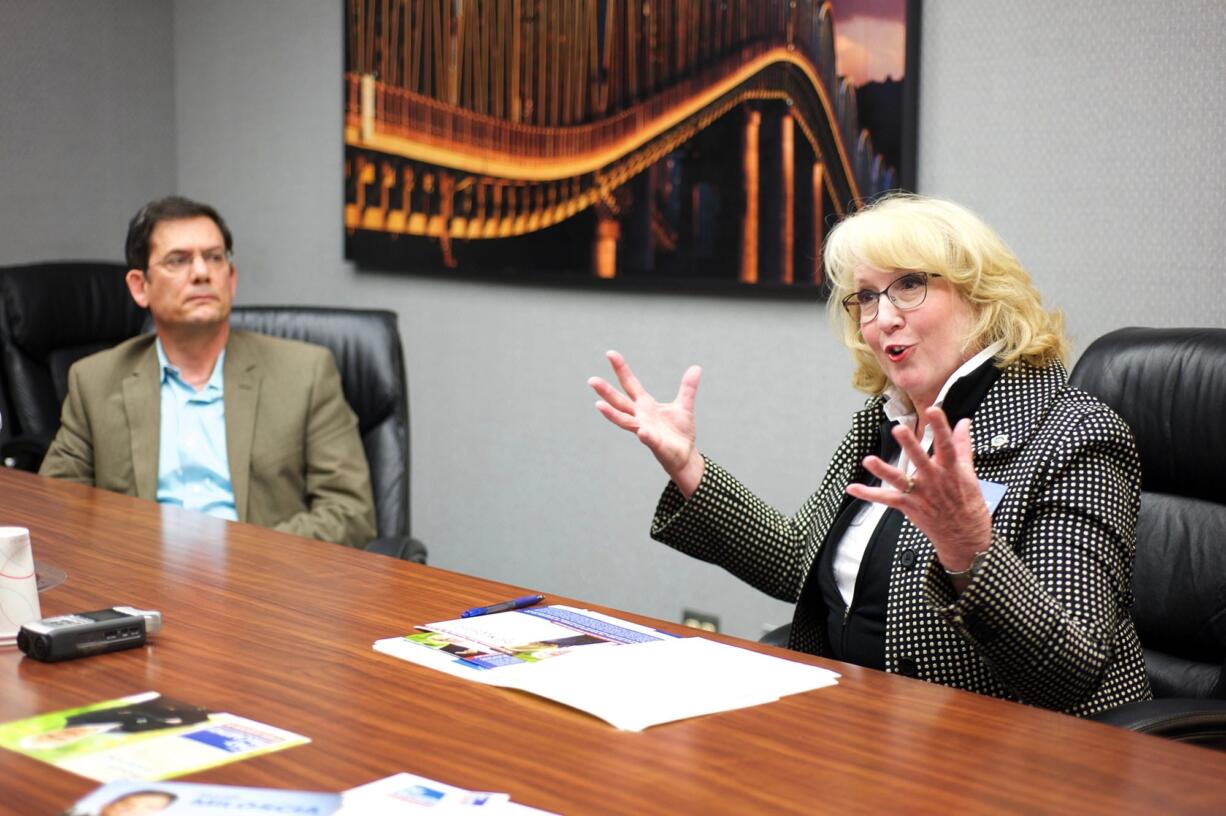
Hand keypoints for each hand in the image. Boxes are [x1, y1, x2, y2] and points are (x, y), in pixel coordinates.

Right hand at [588, 350, 704, 495]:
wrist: (685, 455)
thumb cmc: (679, 432)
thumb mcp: (684, 406)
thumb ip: (687, 388)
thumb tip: (696, 367)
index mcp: (645, 405)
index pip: (630, 384)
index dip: (621, 369)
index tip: (610, 354)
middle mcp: (640, 417)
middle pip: (619, 402)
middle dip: (606, 391)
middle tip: (592, 380)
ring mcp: (645, 430)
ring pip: (624, 421)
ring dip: (611, 413)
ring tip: (599, 405)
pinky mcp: (656, 444)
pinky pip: (648, 439)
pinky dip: (645, 435)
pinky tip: (641, 431)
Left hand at [845, 407, 991, 571]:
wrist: (965, 536)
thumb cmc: (967, 502)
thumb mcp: (969, 472)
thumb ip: (963, 445)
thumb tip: (964, 422)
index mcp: (951, 469)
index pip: (947, 444)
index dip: (941, 426)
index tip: (933, 410)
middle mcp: (934, 480)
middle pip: (920, 459)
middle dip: (910, 445)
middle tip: (899, 429)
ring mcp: (920, 494)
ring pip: (899, 480)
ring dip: (883, 470)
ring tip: (868, 460)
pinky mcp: (909, 506)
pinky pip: (885, 499)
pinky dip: (868, 494)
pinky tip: (853, 488)